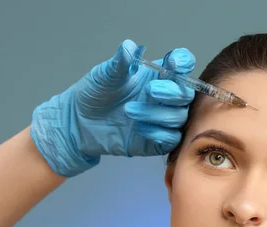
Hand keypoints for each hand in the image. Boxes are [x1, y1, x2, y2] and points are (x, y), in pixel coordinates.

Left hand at [30, 39, 195, 176]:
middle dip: (171, 92)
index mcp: (157, 75)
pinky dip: (157, 133)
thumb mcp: (105, 75)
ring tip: (128, 111)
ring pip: (178, 117)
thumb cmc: (94, 94)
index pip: (183, 64)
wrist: (79, 123)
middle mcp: (165, 96)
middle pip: (186, 93)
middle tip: (149, 91)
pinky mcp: (160, 141)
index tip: (174, 63)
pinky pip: (171, 138)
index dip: (184, 62)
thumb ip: (120, 63)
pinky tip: (138, 129)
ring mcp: (164, 119)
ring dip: (157, 113)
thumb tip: (129, 46)